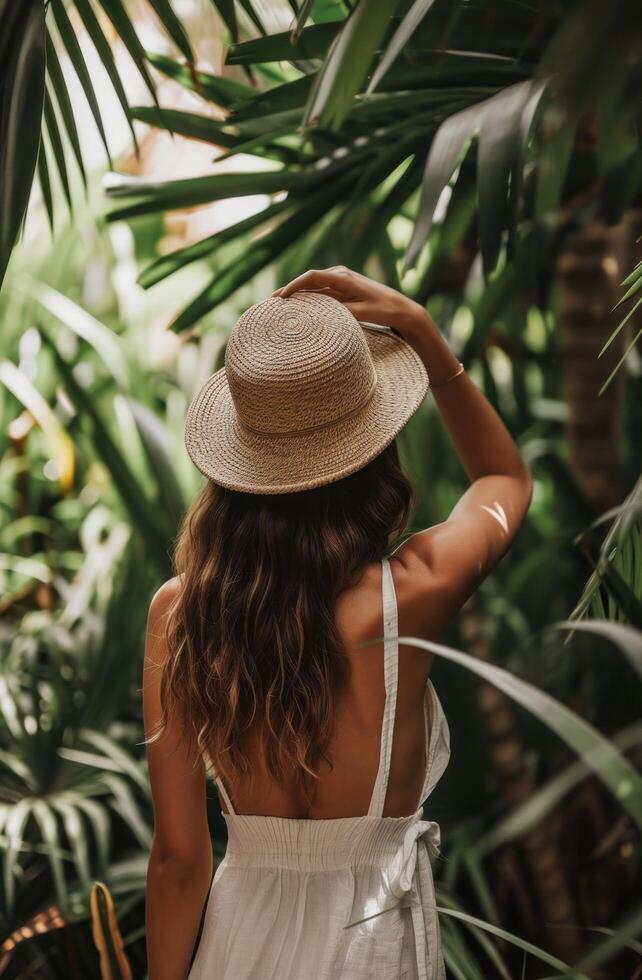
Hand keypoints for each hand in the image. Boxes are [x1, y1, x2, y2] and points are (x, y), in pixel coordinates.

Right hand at [272, 267, 429, 343]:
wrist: (403, 309)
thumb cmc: (385, 310)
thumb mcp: (363, 313)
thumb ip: (341, 312)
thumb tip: (318, 315)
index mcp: (343, 277)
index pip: (312, 277)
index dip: (293, 286)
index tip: (279, 297)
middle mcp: (340, 275)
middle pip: (308, 281)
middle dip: (289, 291)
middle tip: (270, 304)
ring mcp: (341, 281)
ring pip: (313, 287)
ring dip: (297, 295)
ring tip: (279, 307)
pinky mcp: (344, 290)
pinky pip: (321, 292)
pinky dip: (308, 298)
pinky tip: (298, 308)